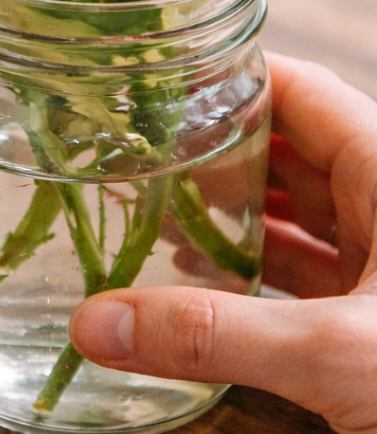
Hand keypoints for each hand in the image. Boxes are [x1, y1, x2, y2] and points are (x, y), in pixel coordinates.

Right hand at [69, 52, 376, 433]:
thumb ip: (213, 337)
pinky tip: (198, 277)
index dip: (227, 79)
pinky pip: (303, 272)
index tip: (151, 84)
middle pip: (287, 150)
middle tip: (132, 152)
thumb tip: (93, 324)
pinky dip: (248, 270)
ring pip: (295, 214)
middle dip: (210, 150)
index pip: (300, 91)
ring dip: (226, 213)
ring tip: (151, 208)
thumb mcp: (339, 354)